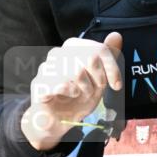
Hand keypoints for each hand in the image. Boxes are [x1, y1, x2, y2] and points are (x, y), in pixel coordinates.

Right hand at [20, 32, 123, 150]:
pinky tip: (68, 96)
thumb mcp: (99, 80)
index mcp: (72, 48)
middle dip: (99, 79)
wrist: (57, 121)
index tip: (116, 85)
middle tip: (93, 90)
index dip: (112, 68)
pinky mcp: (39, 84)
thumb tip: (116, 35)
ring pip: (78, 72)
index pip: (99, 49)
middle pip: (91, 58)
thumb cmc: (78, 97)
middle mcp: (58, 53)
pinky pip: (63, 84)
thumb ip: (108, 59)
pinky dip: (71, 94)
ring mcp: (46, 68)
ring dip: (85, 88)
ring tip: (80, 94)